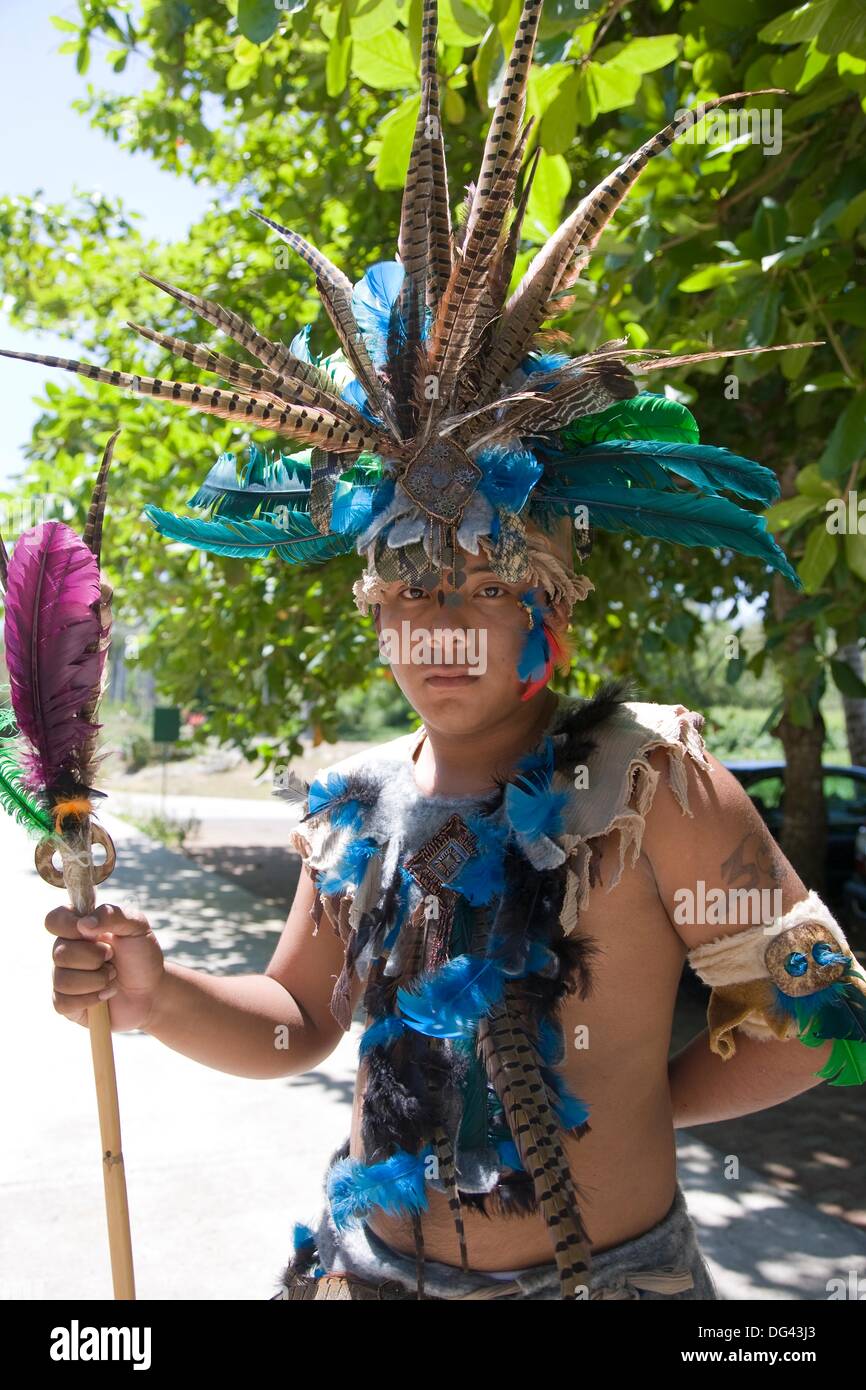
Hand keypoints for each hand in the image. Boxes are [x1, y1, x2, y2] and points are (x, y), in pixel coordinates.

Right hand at [46, 902, 164, 1031]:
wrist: (151, 991)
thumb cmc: (142, 955)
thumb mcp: (136, 927)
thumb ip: (112, 915)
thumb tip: (83, 923)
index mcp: (78, 928)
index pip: (54, 920)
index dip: (67, 925)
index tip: (91, 932)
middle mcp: (66, 951)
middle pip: (59, 953)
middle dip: (94, 958)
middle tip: (112, 958)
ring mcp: (64, 977)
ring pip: (62, 980)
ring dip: (96, 980)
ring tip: (112, 977)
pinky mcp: (66, 1004)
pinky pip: (63, 1003)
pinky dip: (91, 999)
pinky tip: (105, 995)